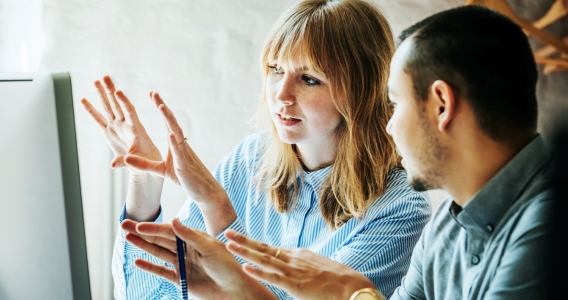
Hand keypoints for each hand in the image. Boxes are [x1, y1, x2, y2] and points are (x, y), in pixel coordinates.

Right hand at [81, 76, 163, 220]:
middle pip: (117, 105)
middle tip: (105, 77)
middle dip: (111, 91)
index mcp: (137, 129)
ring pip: (108, 108)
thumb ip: (126, 162)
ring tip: (96, 81)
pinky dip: (91, 110)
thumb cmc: (147, 162)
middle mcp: (126, 125)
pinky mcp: (110, 132)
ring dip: (102, 95)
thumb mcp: (140, 163)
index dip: (125, 103)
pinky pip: (99, 119)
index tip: (118, 92)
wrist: (145, 165)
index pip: (130, 112)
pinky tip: (84, 100)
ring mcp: (117, 127)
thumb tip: (113, 165)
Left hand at [123, 94, 235, 234]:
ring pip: (177, 133)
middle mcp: (181, 145)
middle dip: (163, 107)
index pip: (167, 122)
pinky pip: (180, 153)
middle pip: (171, 122)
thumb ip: (144, 164)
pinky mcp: (185, 166)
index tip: (153, 95)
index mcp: (176, 144)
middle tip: (154, 93)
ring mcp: (184, 154)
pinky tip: (171, 134)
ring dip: (169, 120)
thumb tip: (126, 158)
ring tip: (161, 107)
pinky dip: (175, 143)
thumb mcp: (161, 170)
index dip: (160, 108)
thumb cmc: (185, 179)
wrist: (205, 191)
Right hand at [123, 219, 277, 299]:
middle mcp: (187, 248)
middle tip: (124, 225)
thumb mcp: (210, 248)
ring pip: (158, 253)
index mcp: (195, 238)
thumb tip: (174, 220)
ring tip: (127, 238)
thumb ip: (190, 236)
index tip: (139, 224)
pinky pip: (162, 271)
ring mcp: (183, 263)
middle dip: (142, 232)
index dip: (154, 228)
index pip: (170, 231)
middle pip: (160, 239)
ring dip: (143, 246)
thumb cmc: (228, 266)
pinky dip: (150, 266)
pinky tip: (138, 261)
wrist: (235, 290)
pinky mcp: (181, 279)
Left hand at [225, 230, 381, 299]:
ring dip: (245, 251)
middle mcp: (293, 258)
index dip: (252, 243)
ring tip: (229, 245)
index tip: (238, 238)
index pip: (270, 248)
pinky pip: (273, 277)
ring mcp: (293, 270)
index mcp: (297, 255)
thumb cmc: (336, 281)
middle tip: (227, 233)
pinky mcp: (295, 284)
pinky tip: (246, 267)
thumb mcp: (316, 269)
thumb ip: (302, 268)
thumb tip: (294, 272)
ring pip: (264, 259)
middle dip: (244, 241)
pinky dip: (258, 271)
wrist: (352, 286)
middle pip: (263, 248)